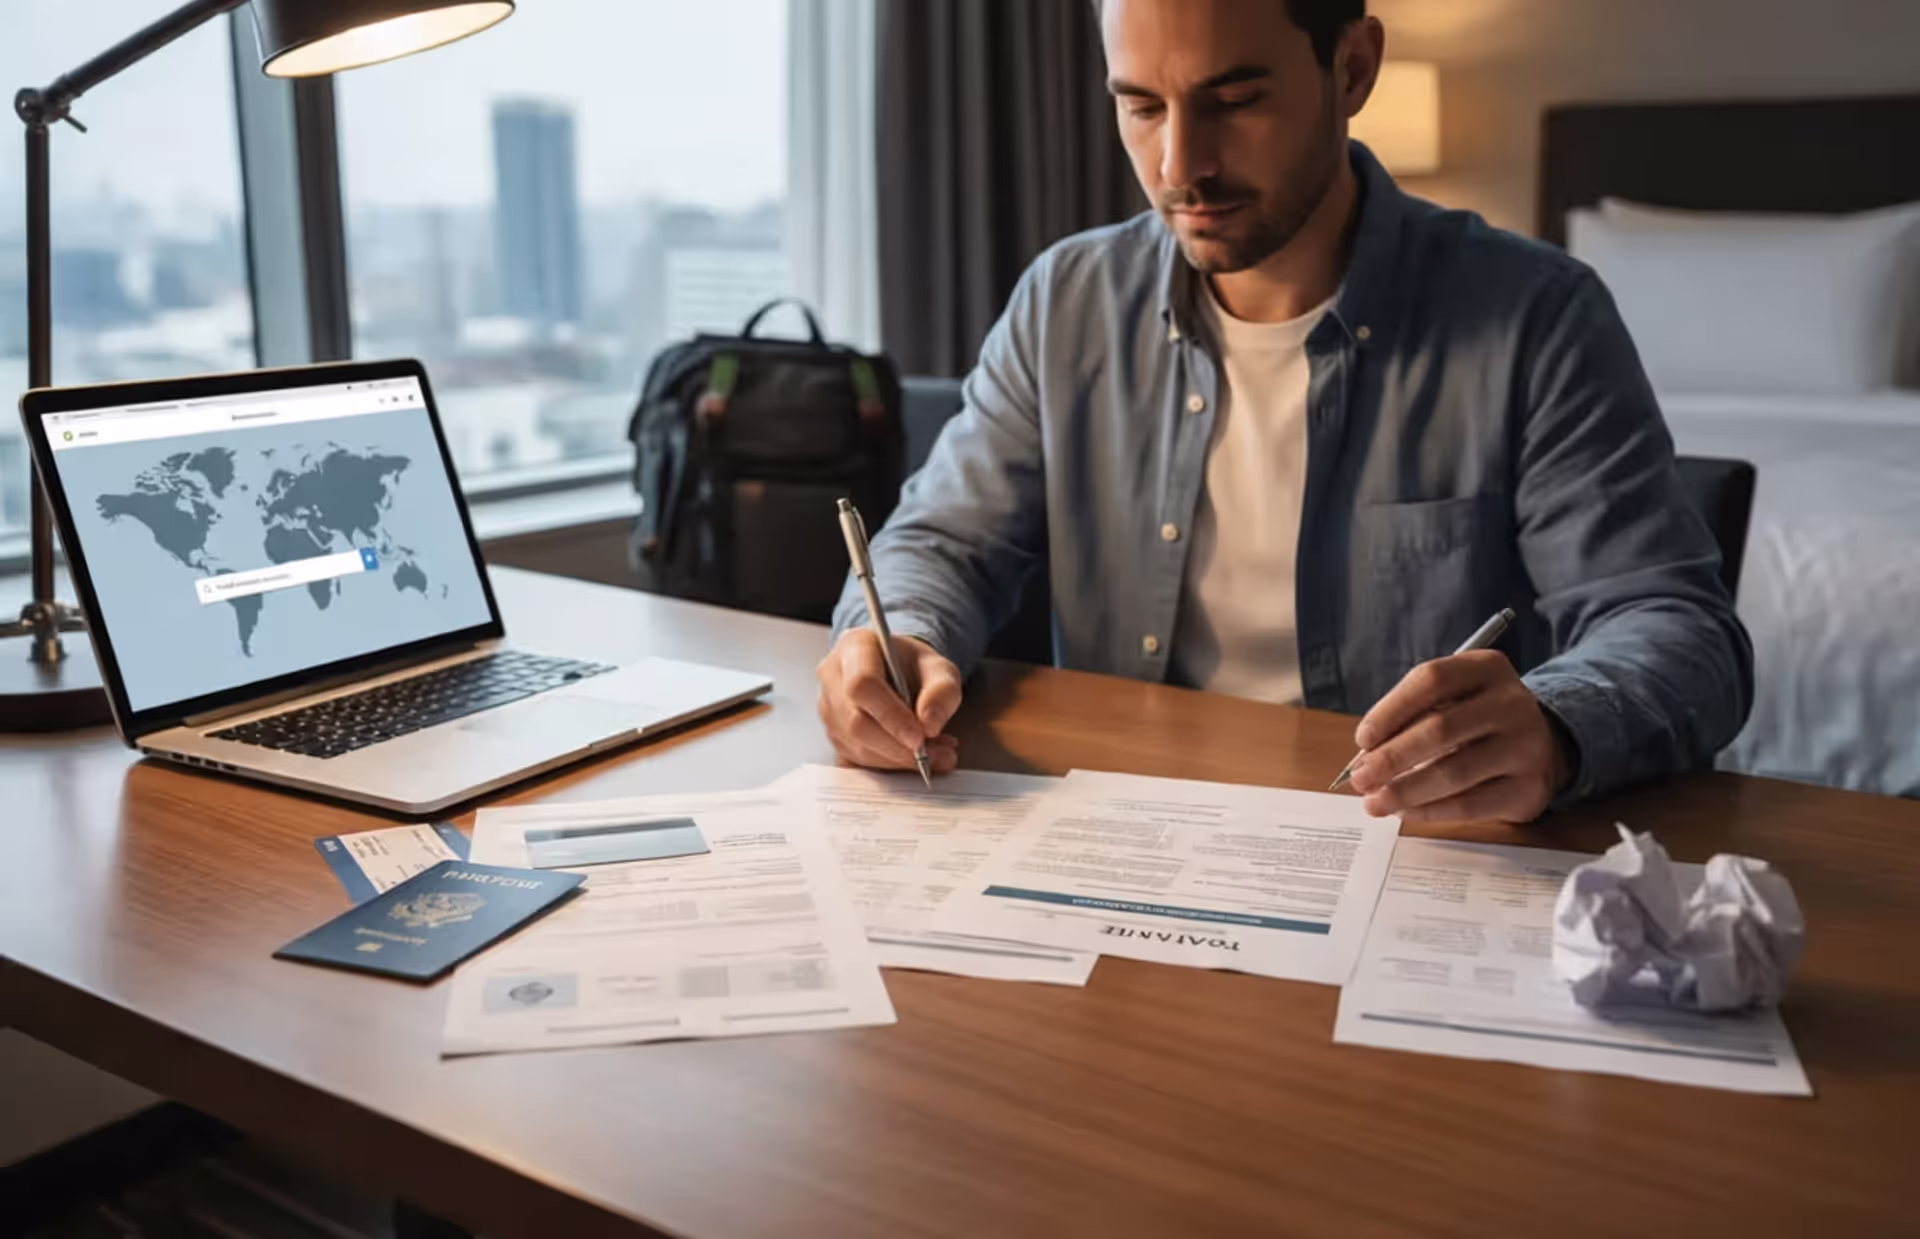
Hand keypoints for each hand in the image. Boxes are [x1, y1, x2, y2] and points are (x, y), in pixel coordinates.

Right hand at [816, 630, 962, 773]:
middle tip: (933, 754)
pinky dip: (888, 764)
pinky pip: (855, 759)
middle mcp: (832, 675)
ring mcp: (827, 706)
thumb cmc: (911, 666)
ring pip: (855, 745)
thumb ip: (942, 691)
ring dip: (896, 758)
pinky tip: (910, 756)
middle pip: (855, 721)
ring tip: (931, 753)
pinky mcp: (832, 733)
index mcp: (855, 647)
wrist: (897, 670)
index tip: (920, 737)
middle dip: (896, 746)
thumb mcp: (939, 667)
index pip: (862, 685)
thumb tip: (929, 724)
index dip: (891, 716)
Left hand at [1346, 650, 1572, 825]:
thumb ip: (1409, 721)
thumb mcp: (1452, 701)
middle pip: (1440, 729)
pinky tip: (1406, 812)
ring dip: (1405, 790)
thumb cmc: (1477, 720)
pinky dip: (1431, 811)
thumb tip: (1361, 762)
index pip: (1432, 680)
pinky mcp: (1529, 787)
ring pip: (1453, 772)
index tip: (1362, 739)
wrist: (1542, 747)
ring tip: (1374, 802)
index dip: (1390, 709)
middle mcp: (1512, 702)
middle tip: (1360, 779)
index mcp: (1487, 668)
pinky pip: (1471, 804)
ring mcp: (1525, 745)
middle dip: (1391, 758)